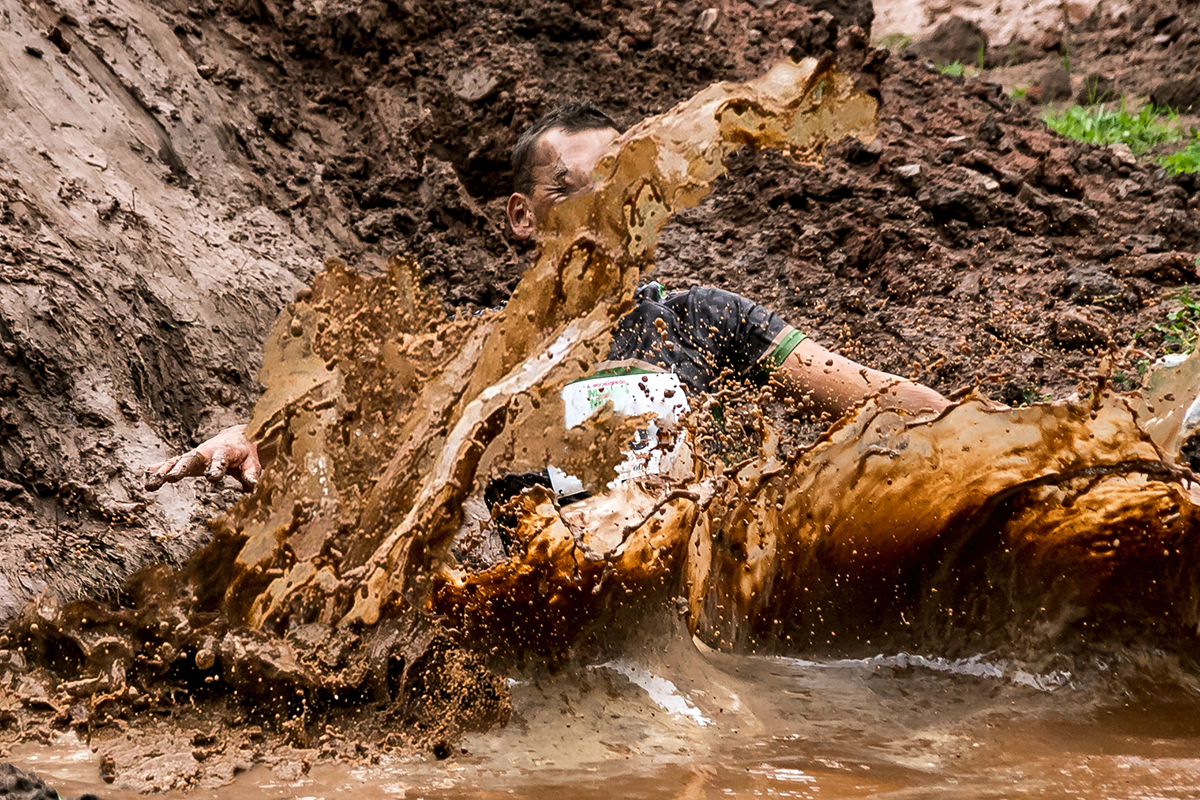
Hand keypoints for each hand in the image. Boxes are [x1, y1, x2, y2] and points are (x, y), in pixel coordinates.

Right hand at [145, 424, 260, 491]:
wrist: (237, 437)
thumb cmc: (246, 453)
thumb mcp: (252, 463)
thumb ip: (250, 474)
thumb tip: (250, 488)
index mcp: (224, 452)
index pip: (220, 460)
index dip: (216, 468)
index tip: (212, 478)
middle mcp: (206, 452)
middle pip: (192, 459)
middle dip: (181, 468)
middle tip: (171, 478)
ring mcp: (194, 455)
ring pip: (177, 462)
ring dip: (164, 472)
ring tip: (151, 484)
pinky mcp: (187, 460)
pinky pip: (172, 464)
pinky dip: (160, 469)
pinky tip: (147, 477)